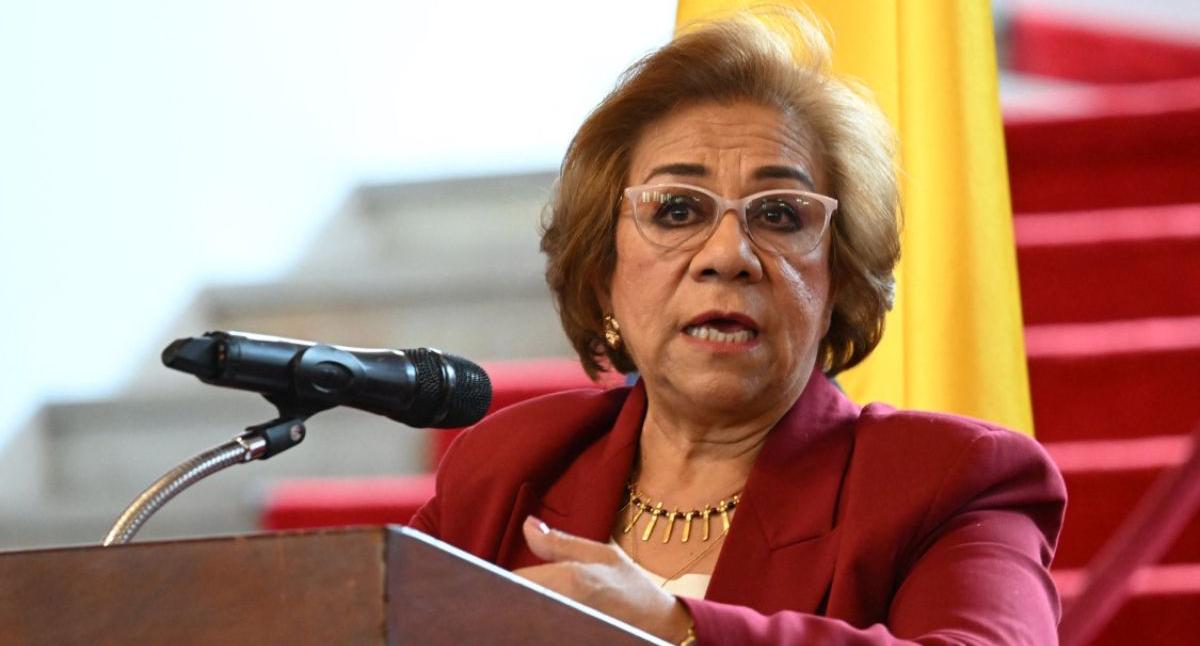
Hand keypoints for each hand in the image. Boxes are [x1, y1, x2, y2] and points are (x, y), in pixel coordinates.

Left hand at [512, 516, 692, 642]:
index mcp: (571, 580)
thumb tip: (527, 525)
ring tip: (518, 607)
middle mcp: (565, 608)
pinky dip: (534, 625)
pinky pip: (537, 632)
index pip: (514, 580)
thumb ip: (559, 542)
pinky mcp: (567, 639)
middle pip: (514, 604)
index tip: (491, 577)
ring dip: (520, 612)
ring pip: (523, 622)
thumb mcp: (602, 555)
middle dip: (506, 598)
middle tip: (503, 594)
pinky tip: (536, 619)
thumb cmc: (633, 590)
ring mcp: (565, 630)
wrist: (662, 628)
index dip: (498, 578)